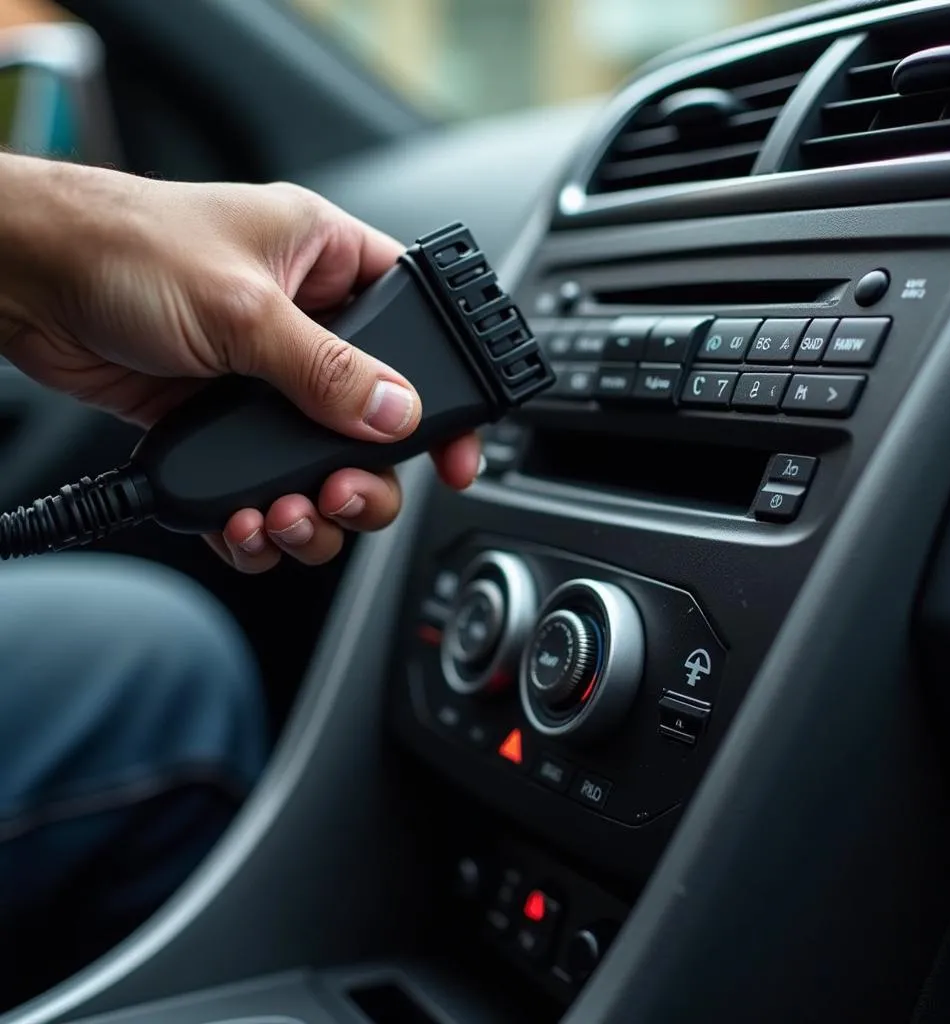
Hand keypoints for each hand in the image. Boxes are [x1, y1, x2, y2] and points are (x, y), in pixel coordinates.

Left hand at [0, 155, 479, 570]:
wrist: (25, 279)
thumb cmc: (122, 245)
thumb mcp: (239, 307)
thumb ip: (324, 368)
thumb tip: (396, 411)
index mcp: (329, 265)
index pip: (419, 329)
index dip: (446, 393)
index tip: (456, 453)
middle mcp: (306, 326)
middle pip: (376, 424)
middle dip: (364, 478)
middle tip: (342, 495)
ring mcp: (265, 382)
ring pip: (323, 469)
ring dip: (310, 511)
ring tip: (281, 515)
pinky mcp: (223, 423)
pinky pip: (264, 489)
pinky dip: (258, 523)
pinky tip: (241, 524)